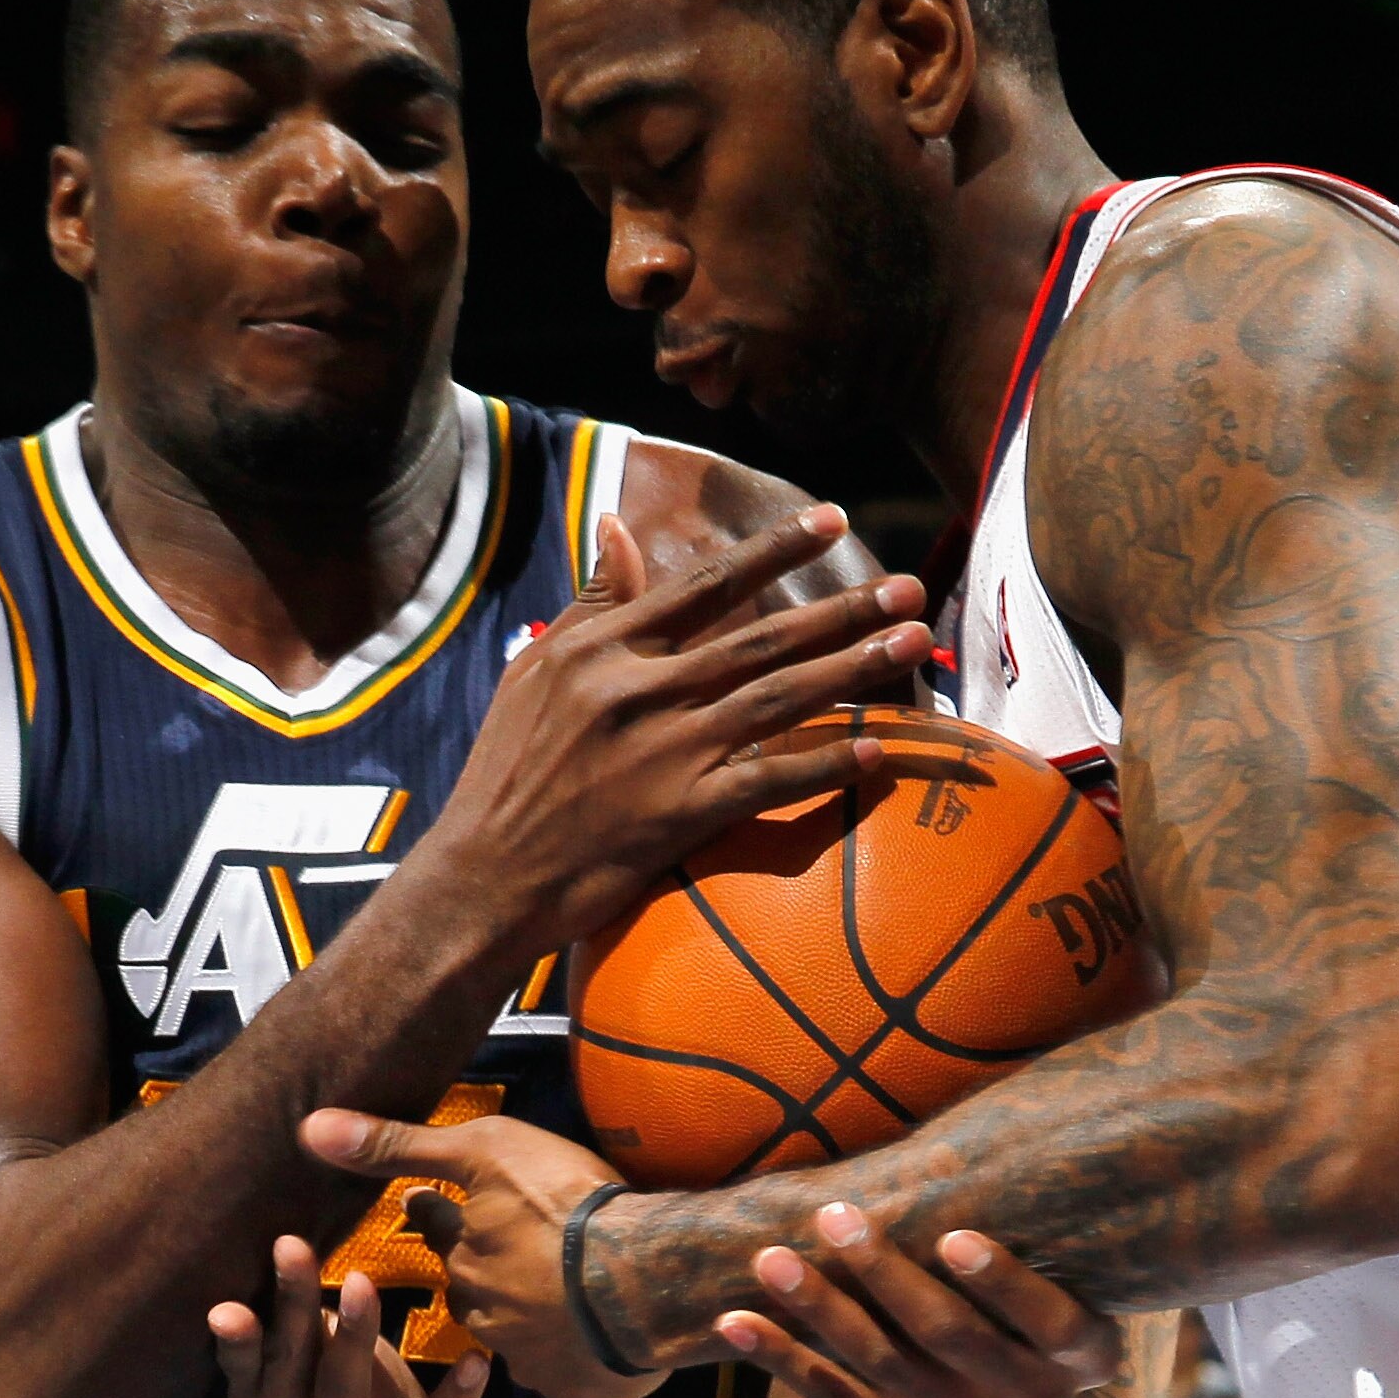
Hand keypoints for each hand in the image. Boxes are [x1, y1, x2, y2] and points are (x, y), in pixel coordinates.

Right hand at [210, 1238, 491, 1397]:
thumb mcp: (321, 1380)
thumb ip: (306, 1334)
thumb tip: (294, 1254)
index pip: (245, 1368)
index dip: (236, 1340)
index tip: (225, 1306)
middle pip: (292, 1359)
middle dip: (292, 1302)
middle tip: (291, 1246)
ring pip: (344, 1386)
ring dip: (354, 1332)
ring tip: (363, 1282)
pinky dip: (452, 1397)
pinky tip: (477, 1363)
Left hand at [301, 1108, 662, 1397]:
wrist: (634, 1277)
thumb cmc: (561, 1203)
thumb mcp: (480, 1150)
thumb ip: (398, 1145)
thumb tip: (309, 1128)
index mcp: (465, 1253)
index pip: (440, 1227)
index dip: (438, 1213)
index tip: (427, 1201)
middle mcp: (484, 1310)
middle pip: (472, 1291)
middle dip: (479, 1278)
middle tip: (498, 1261)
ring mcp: (530, 1356)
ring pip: (519, 1347)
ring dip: (528, 1338)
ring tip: (548, 1325)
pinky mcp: (578, 1391)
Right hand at [420, 504, 929, 974]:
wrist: (484, 877)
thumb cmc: (508, 773)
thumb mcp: (535, 674)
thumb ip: (591, 605)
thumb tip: (616, 526)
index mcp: (602, 649)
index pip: (705, 585)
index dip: (774, 551)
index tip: (833, 519)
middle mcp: (638, 691)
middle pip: (760, 638)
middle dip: (842, 609)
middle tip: (908, 587)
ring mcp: (663, 752)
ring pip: (778, 698)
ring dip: (854, 669)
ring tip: (914, 644)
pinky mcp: (680, 814)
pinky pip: (770, 781)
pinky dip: (825, 765)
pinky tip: (877, 751)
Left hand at [719, 1203, 1120, 1397]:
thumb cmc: (1000, 1295)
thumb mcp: (1035, 1276)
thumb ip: (1025, 1231)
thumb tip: (987, 1132)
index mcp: (1087, 1357)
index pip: (1054, 1323)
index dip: (1003, 1282)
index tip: (951, 1235)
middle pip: (950, 1335)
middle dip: (883, 1272)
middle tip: (831, 1217)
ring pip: (883, 1364)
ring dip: (819, 1307)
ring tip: (769, 1258)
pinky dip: (781, 1358)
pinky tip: (735, 1321)